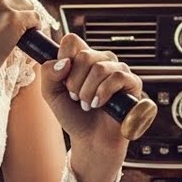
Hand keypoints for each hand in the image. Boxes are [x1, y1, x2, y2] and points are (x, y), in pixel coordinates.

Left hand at [41, 33, 142, 158]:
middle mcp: (101, 60)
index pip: (71, 41)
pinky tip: (98, 104)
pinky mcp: (132, 82)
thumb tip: (63, 62)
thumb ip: (49, 74)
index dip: (63, 57)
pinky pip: (117, 77)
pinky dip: (103, 93)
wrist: (91, 140)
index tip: (62, 78)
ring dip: (87, 91)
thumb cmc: (74, 116)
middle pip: (84, 55)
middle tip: (75, 97)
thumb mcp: (51, 95)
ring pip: (99, 67)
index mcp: (83, 58)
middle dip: (74, 82)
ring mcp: (118, 69)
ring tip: (87, 104)